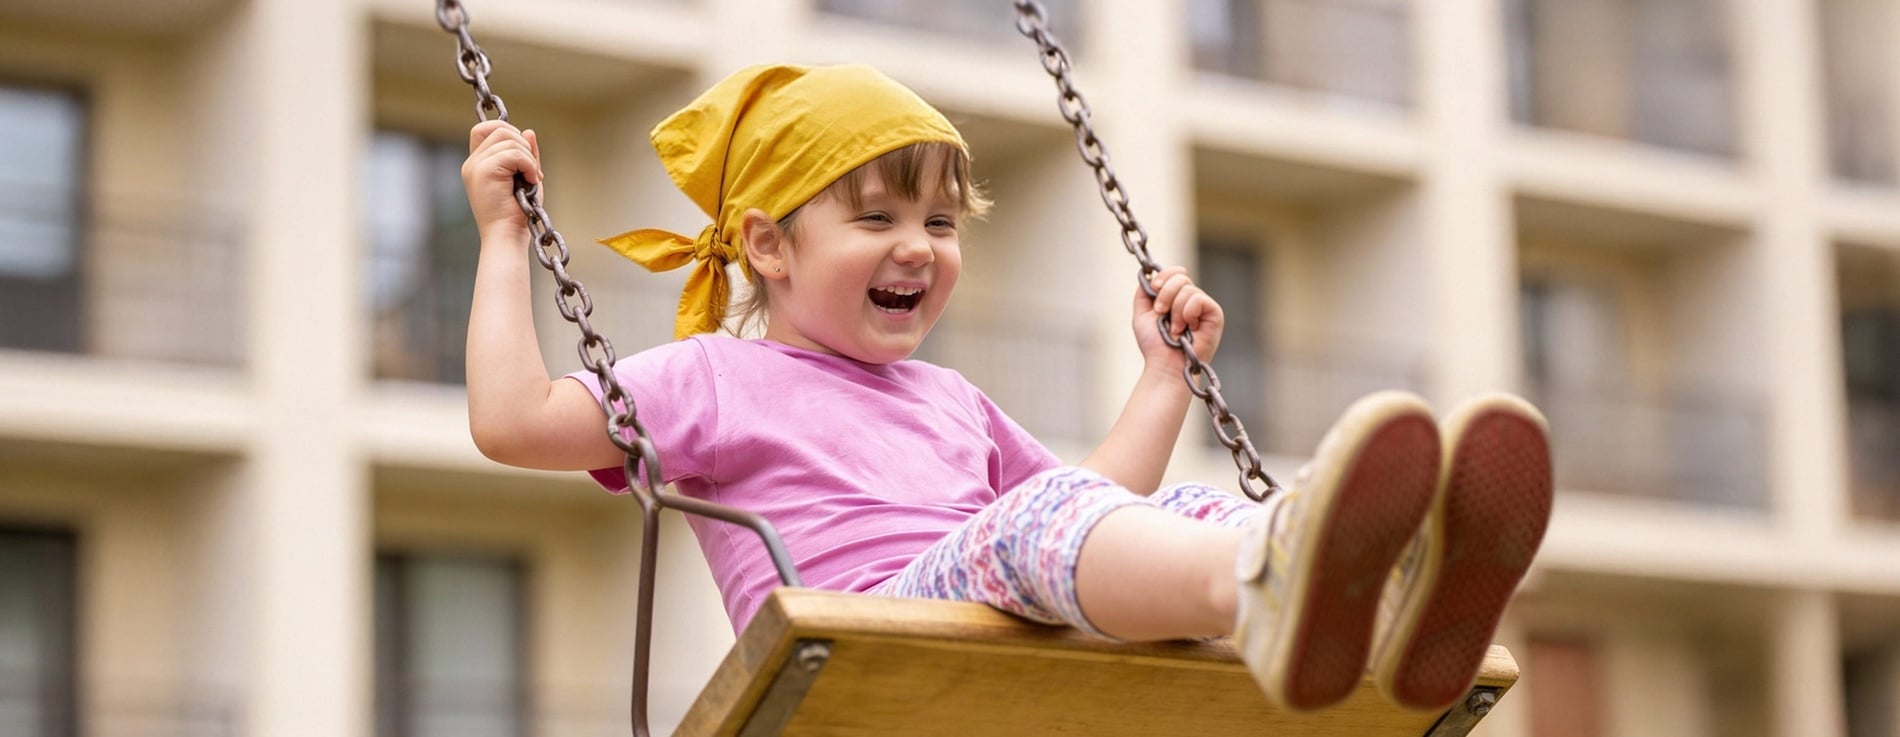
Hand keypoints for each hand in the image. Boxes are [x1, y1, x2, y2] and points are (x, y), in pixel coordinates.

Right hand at [462, 120, 544, 237]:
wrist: (507, 236)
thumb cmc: (518, 213)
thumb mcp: (526, 178)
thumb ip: (526, 155)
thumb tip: (528, 131)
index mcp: (477, 164)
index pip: (484, 129)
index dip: (507, 131)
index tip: (524, 155)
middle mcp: (472, 163)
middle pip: (499, 129)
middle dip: (523, 144)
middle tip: (532, 170)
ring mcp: (475, 166)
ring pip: (508, 139)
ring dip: (528, 157)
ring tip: (531, 179)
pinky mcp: (483, 172)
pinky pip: (514, 153)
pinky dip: (529, 165)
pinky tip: (531, 181)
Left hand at [1132, 266, 1224, 373]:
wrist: (1164, 364)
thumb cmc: (1155, 345)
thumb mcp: (1142, 314)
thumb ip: (1144, 292)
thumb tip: (1149, 274)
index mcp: (1177, 298)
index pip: (1177, 272)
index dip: (1164, 276)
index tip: (1153, 290)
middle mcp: (1192, 300)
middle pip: (1181, 276)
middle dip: (1165, 294)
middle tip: (1161, 314)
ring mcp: (1204, 306)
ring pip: (1188, 289)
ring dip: (1175, 311)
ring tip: (1175, 329)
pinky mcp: (1215, 314)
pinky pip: (1199, 299)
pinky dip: (1187, 313)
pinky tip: (1188, 328)